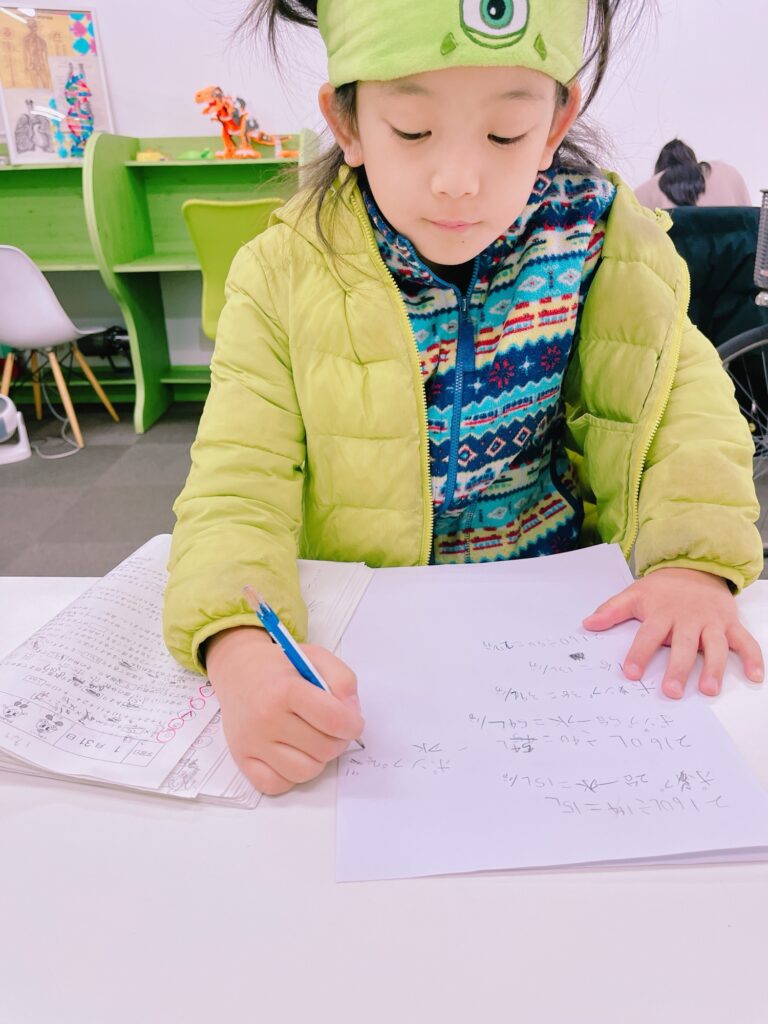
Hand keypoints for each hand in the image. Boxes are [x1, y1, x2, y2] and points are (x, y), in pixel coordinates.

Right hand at [205, 626, 363, 794]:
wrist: (238, 670)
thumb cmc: (280, 667)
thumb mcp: (316, 658)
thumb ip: (343, 680)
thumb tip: (352, 713)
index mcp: (285, 690)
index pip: (333, 720)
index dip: (353, 724)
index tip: (353, 722)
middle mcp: (265, 718)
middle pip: (323, 749)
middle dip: (337, 741)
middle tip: (331, 729)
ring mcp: (252, 742)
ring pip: (304, 772)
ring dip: (317, 760)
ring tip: (312, 740)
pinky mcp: (242, 759)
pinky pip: (277, 785)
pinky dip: (290, 776)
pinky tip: (292, 754)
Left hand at [582, 567, 763, 698]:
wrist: (696, 566)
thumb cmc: (663, 588)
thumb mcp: (634, 594)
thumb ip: (612, 611)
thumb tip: (588, 624)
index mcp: (663, 613)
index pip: (649, 635)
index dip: (639, 654)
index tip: (630, 673)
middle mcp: (689, 619)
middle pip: (684, 645)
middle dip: (679, 669)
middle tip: (671, 691)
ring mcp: (712, 622)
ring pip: (716, 646)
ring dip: (714, 668)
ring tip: (709, 689)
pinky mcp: (730, 624)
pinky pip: (745, 641)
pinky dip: (753, 657)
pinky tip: (755, 676)